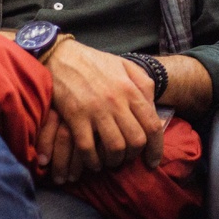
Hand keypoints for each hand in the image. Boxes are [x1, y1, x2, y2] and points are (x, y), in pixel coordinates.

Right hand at [41, 39, 163, 183]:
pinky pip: (88, 148)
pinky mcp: (75, 117)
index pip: (152, 125)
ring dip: (114, 160)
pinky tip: (92, 162)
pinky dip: (92, 160)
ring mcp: (96, 110)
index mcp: (131, 89)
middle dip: (133, 155)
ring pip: (114, 148)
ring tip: (110, 161)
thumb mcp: (125, 66)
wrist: (62, 56)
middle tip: (127, 158)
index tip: (153, 162)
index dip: (156, 148)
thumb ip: (143, 84)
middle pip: (136, 140)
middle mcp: (117, 101)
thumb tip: (153, 107)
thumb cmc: (94, 62)